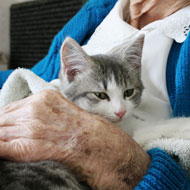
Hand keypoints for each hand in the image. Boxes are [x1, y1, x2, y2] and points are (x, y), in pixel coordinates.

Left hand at [0, 90, 149, 189]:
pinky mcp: (30, 146)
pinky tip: (6, 149)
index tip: (8, 126)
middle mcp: (36, 109)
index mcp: (44, 97)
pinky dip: (3, 147)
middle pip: (3, 119)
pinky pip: (3, 147)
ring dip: (4, 138)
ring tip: (15, 141)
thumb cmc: (83, 127)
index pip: (10, 108)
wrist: (96, 144)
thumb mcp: (62, 107)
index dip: (6, 120)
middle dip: (4, 128)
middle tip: (12, 135)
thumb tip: (22, 116)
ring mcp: (32, 127)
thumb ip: (42, 109)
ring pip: (1, 132)